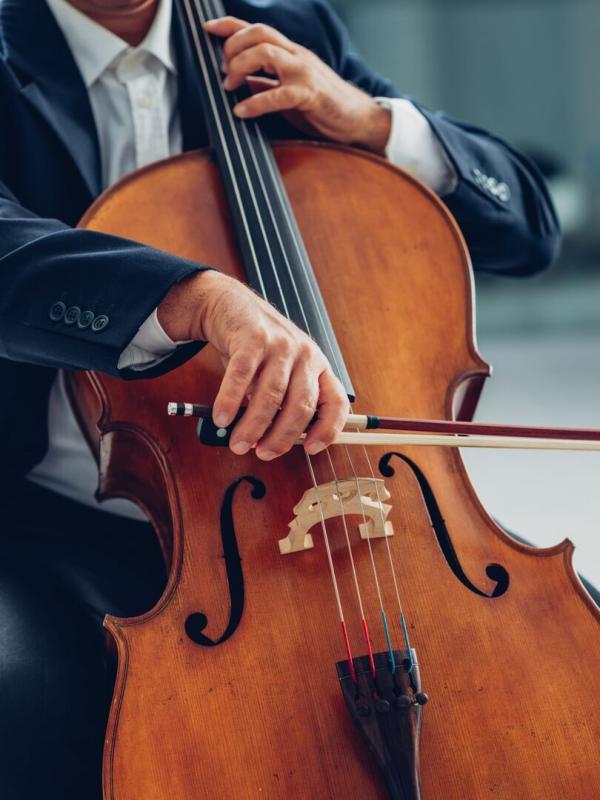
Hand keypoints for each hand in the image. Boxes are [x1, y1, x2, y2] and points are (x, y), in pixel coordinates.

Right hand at [158, 271, 349, 459]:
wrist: (233, 306)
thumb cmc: (259, 348)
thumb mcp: (283, 371)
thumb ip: (284, 402)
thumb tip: (273, 442)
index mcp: (318, 367)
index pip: (336, 402)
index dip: (328, 429)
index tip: (311, 449)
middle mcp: (305, 355)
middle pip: (301, 405)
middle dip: (282, 437)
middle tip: (263, 454)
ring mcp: (280, 345)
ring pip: (271, 395)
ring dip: (254, 426)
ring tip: (239, 444)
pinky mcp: (253, 338)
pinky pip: (241, 376)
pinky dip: (230, 401)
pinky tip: (222, 418)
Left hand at [204, 16, 391, 153]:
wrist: (358, 120)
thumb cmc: (324, 106)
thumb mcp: (289, 90)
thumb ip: (267, 82)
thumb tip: (241, 81)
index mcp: (290, 53)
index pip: (256, 28)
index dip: (229, 25)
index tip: (207, 28)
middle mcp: (296, 56)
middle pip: (258, 33)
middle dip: (232, 46)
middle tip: (222, 70)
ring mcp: (304, 73)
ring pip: (265, 53)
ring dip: (239, 66)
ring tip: (229, 86)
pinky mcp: (310, 95)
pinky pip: (278, 93)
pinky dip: (255, 102)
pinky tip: (242, 112)